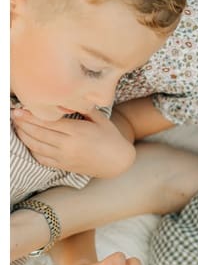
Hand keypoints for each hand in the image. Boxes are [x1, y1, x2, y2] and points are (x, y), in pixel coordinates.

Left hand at [12, 108, 135, 178]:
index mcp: (78, 131)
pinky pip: (41, 158)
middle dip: (24, 123)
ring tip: (17, 127)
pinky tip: (28, 142)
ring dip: (24, 136)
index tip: (20, 109)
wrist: (117, 162)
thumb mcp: (101, 119)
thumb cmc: (111, 138)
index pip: (49, 122)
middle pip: (39, 133)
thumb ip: (84, 109)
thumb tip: (69, 98)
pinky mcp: (63, 165)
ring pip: (37, 146)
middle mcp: (69, 144)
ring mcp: (65, 157)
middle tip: (13, 115)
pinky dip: (32, 150)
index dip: (32, 116)